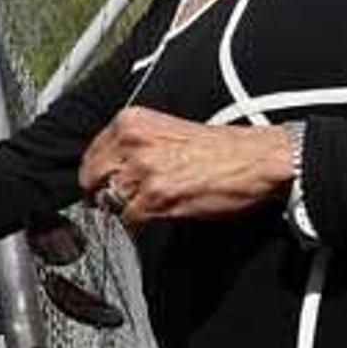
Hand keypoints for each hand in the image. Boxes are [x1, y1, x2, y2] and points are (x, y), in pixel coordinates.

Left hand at [78, 106, 294, 227]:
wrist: (255, 159)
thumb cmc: (217, 148)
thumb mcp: (164, 131)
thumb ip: (132, 145)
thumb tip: (109, 171)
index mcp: (130, 122)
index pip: (91, 155)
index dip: (94, 177)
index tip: (100, 188)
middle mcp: (132, 142)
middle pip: (92, 179)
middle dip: (101, 195)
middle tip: (114, 205)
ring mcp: (143, 169)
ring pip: (109, 202)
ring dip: (121, 212)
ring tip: (142, 210)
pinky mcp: (157, 196)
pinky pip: (129, 220)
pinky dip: (137, 225)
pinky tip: (154, 218)